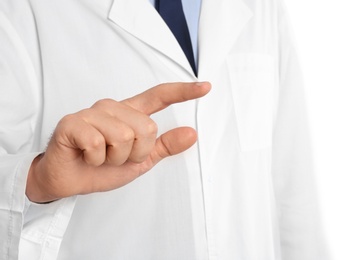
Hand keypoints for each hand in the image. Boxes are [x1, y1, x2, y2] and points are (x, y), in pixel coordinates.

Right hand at [26, 82, 210, 202]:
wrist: (69, 180)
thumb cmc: (103, 167)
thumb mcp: (140, 160)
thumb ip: (164, 146)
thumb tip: (191, 134)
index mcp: (130, 114)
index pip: (159, 97)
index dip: (183, 92)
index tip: (205, 87)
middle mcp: (113, 107)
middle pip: (146, 128)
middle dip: (135, 153)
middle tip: (116, 157)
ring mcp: (92, 113)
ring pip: (124, 136)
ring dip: (114, 158)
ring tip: (101, 157)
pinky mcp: (73, 122)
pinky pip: (98, 144)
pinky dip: (95, 159)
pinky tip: (86, 156)